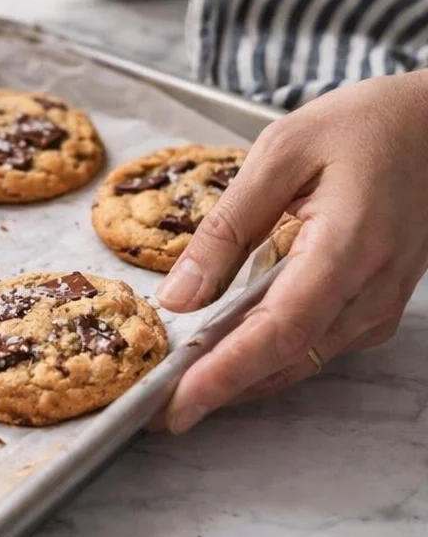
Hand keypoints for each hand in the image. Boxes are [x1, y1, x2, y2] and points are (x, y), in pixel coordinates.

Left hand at [155, 70, 427, 433]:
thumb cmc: (361, 127)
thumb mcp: (279, 154)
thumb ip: (227, 228)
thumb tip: (179, 296)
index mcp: (346, 247)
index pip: (279, 332)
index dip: (225, 374)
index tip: (177, 403)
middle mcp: (371, 290)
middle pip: (286, 359)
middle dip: (219, 389)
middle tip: (157, 409)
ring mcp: (379, 305)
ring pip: (300, 361)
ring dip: (240, 377)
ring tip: (178, 383)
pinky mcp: (376, 308)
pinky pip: (314, 345)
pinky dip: (267, 355)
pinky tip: (226, 351)